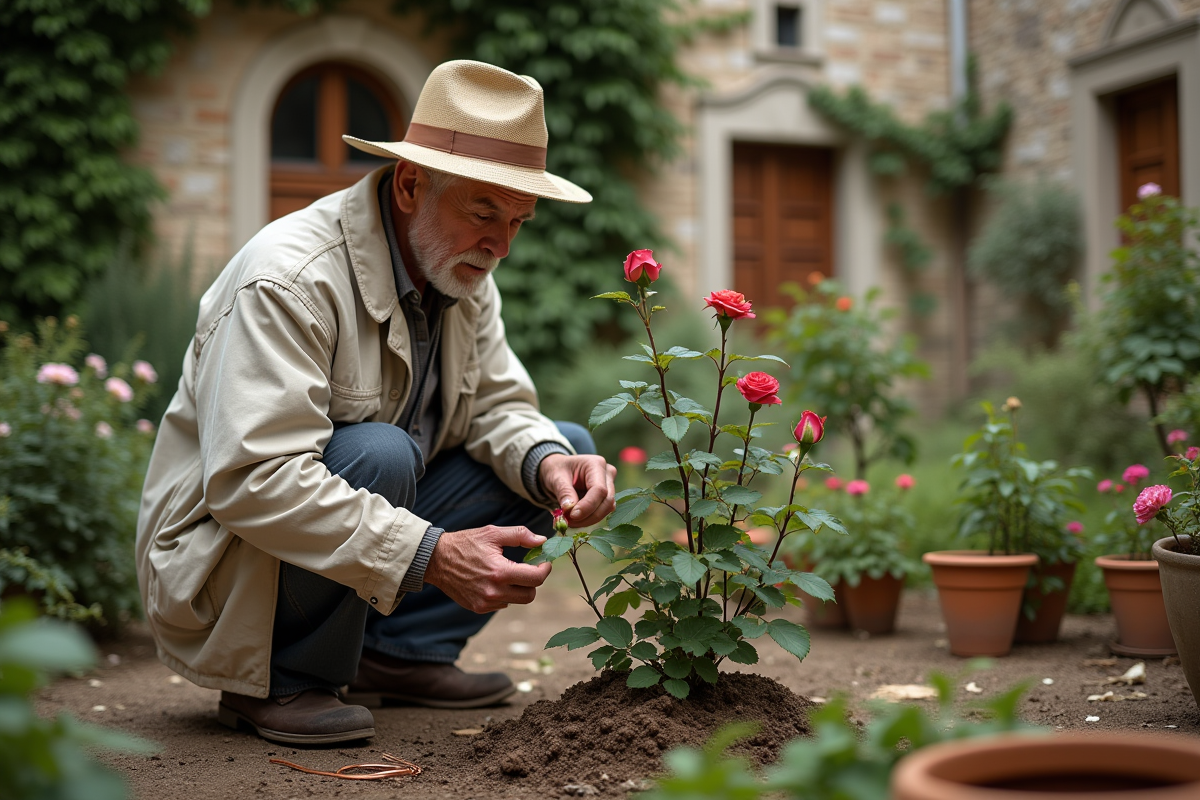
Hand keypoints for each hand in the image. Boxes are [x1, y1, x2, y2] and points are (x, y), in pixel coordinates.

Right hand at [423, 526, 551, 613]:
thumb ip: (520, 535)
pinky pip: (502, 604)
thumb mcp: (492, 533)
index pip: (536, 579)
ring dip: (519, 588)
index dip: (545, 569)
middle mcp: (494, 592)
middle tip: (528, 568)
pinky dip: (504, 594)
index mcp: (500, 572)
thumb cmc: (465, 543)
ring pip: (516, 601)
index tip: (544, 562)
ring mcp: (485, 603)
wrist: (436, 559)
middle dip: (533, 581)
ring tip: (509, 573)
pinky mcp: (478, 608)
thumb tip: (542, 541)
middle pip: (530, 595)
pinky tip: (494, 581)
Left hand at [538, 453, 616, 526]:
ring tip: (569, 521)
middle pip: (607, 501)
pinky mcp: (606, 496)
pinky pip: (602, 511)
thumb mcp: (556, 478)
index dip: (587, 505)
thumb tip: (570, 509)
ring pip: (607, 509)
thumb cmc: (557, 469)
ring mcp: (609, 485)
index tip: (572, 516)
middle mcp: (607, 474)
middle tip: (569, 522)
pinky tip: (575, 520)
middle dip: (588, 515)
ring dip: (589, 519)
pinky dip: (589, 519)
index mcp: (596, 464)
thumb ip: (564, 492)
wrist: (558, 471)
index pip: (599, 489)